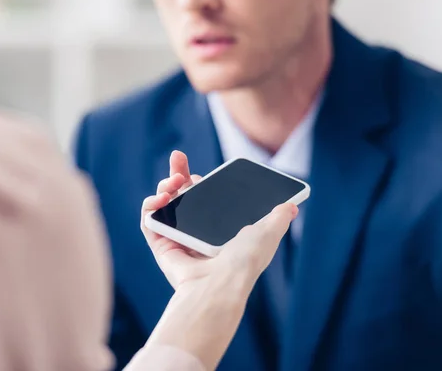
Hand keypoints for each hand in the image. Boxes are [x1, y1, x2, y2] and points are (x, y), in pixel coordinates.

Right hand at [141, 150, 298, 290]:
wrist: (223, 282)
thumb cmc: (245, 260)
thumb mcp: (268, 232)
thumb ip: (277, 217)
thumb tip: (291, 206)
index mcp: (217, 229)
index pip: (203, 197)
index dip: (197, 179)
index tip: (197, 167)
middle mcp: (195, 232)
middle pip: (180, 195)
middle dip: (177, 173)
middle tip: (178, 158)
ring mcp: (176, 238)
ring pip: (163, 204)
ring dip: (165, 186)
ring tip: (172, 182)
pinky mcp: (161, 245)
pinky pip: (149, 220)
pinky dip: (150, 205)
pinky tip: (160, 198)